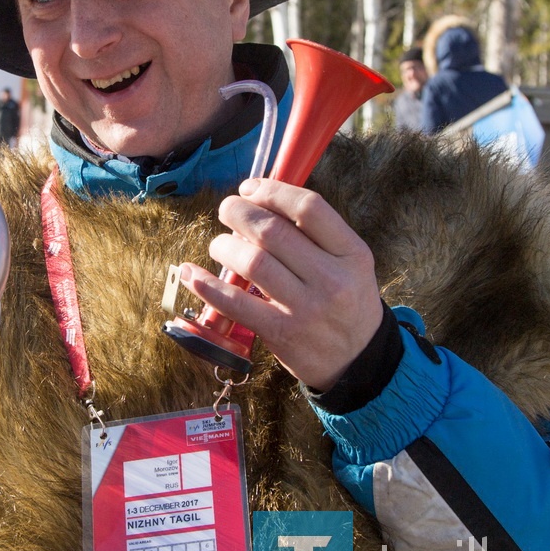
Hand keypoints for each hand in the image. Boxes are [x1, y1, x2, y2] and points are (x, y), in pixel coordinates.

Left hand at [178, 177, 382, 390]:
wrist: (358, 361)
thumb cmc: (345, 301)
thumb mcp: (348, 263)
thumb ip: (313, 234)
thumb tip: (258, 201)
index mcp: (352, 253)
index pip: (309, 207)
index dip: (271, 190)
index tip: (249, 188)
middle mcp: (332, 279)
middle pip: (272, 232)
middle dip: (239, 213)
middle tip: (226, 210)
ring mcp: (306, 308)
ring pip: (251, 262)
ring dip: (223, 246)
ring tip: (218, 244)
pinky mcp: (282, 334)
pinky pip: (234, 303)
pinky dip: (206, 286)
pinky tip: (191, 274)